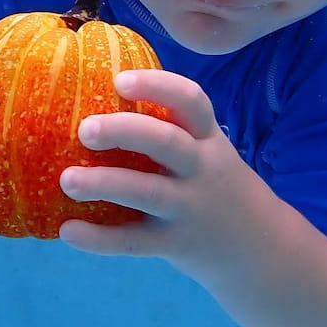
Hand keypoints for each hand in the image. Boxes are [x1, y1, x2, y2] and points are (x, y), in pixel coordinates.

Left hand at [58, 70, 277, 282]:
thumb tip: (98, 100)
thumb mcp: (208, 151)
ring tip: (66, 180)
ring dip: (105, 183)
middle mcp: (202, 169)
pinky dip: (100, 238)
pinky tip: (68, 230)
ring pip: (147, 192)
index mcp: (208, 138)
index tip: (120, 80)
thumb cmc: (216, 185)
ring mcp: (190, 208)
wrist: (260, 247)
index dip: (157, 86)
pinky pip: (135, 242)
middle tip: (84, 129)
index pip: (191, 101)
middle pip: (167, 142)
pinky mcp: (177, 244)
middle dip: (124, 131)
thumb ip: (170, 130)